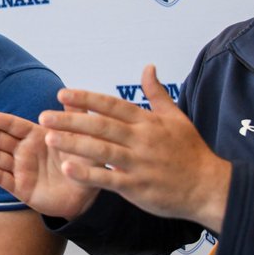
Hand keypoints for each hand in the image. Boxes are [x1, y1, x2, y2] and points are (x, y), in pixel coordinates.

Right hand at [0, 109, 98, 220]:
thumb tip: (68, 95)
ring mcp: (21, 170)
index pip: (11, 125)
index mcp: (36, 136)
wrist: (89, 194)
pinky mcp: (21, 189)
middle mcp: (24, 151)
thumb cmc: (85, 163)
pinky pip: (3, 179)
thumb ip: (73, 118)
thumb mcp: (83, 138)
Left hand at [39, 65, 229, 231]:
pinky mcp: (138, 186)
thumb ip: (157, 93)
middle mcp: (142, 140)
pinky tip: (67, 168)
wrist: (209, 187)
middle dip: (71, 119)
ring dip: (74, 144)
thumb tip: (148, 67)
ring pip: (102, 150)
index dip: (87, 98)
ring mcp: (139, 163)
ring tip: (49, 139)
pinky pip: (109, 179)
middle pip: (101, 126)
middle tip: (44, 116)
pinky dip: (88, 174)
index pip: (112, 105)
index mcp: (148, 122)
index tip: (62, 93)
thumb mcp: (177, 118)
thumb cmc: (190, 152)